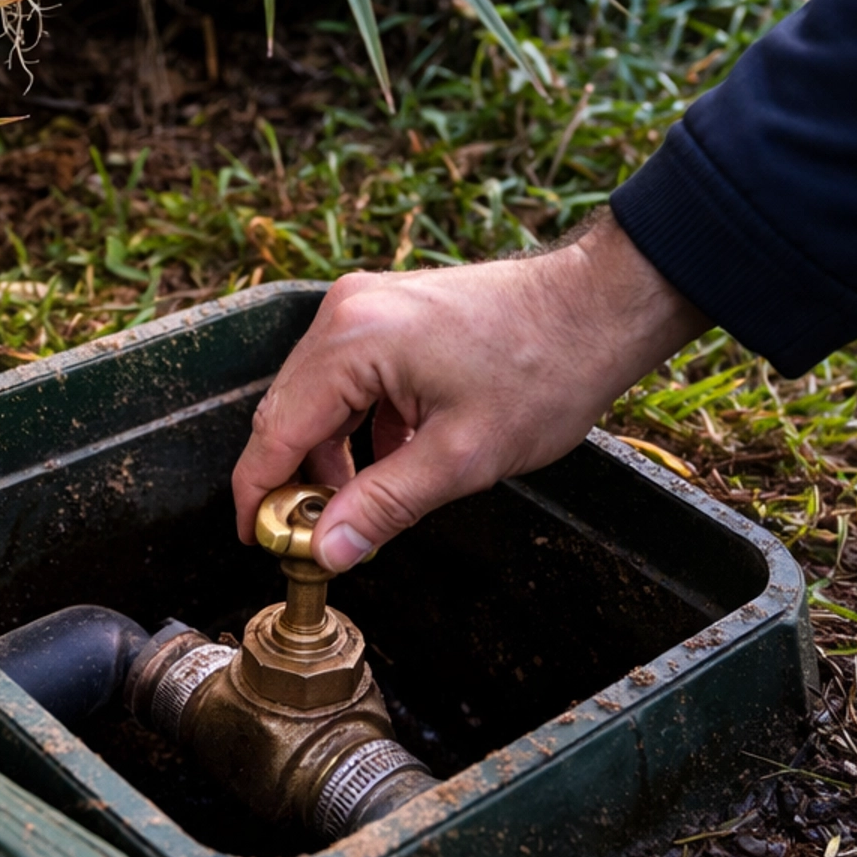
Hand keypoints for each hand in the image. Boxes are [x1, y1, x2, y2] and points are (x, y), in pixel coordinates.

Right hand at [232, 211, 705, 571]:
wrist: (598, 308)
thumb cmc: (545, 369)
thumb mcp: (461, 458)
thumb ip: (384, 506)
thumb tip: (327, 550)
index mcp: (352, 340)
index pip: (275, 430)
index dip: (258, 494)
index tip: (258, 540)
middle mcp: (346, 313)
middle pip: (288, 412)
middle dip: (296, 480)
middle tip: (312, 538)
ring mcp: (365, 306)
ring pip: (318, 400)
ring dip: (331, 457)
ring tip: (361, 509)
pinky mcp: (387, 313)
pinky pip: (349, 380)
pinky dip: (358, 427)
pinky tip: (392, 463)